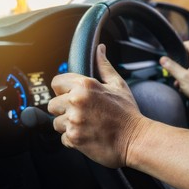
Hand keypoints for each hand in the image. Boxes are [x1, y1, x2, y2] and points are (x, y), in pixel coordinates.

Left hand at [48, 44, 143, 167]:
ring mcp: (74, 121)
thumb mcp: (118, 85)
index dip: (63, 89)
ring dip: (68, 125)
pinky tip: (87, 135)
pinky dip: (73, 139)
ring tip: (86, 125)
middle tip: (81, 113)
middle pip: (53, 104)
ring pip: (57, 122)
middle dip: (64, 109)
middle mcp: (76, 101)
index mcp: (85, 85)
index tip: (71, 96)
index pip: (56, 83)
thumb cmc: (127, 113)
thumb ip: (104, 66)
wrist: (135, 139)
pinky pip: (63, 138)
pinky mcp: (74, 138)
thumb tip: (99, 49)